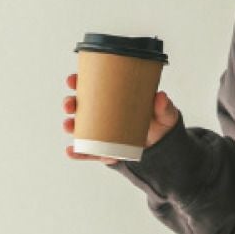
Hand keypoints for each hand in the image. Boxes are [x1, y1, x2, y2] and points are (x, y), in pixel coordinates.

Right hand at [63, 73, 180, 164]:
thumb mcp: (165, 115)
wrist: (163, 147)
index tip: (72, 80)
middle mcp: (104, 114)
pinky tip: (70, 151)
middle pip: (81, 106)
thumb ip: (164, 107)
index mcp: (115, 99)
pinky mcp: (104, 150)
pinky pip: (88, 151)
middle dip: (70, 103)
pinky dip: (78, 152)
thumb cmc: (161, 124)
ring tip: (69, 126)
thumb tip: (160, 96)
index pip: (93, 87)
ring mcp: (102, 132)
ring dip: (70, 125)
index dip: (79, 82)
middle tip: (70, 104)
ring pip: (80, 128)